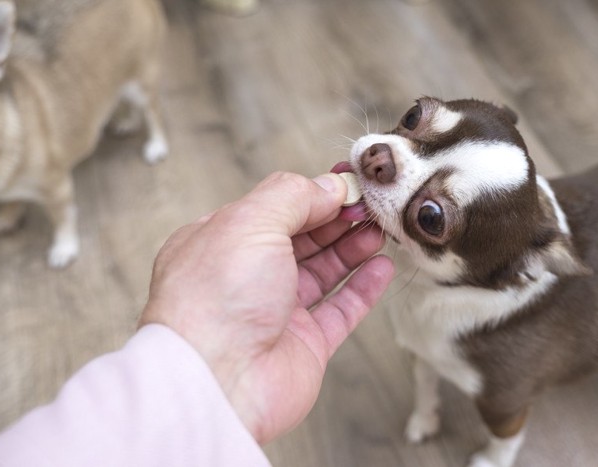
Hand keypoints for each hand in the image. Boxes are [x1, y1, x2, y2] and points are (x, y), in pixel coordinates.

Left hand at [139, 171, 393, 443]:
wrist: (218, 382)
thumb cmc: (216, 299)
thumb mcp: (251, 223)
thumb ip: (292, 196)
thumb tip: (328, 186)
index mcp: (221, 243)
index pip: (274, 208)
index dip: (313, 193)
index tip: (349, 181)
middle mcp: (246, 277)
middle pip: (301, 239)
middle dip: (337, 218)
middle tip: (370, 204)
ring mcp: (275, 313)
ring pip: (322, 272)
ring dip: (352, 248)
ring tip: (379, 230)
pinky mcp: (303, 345)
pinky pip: (341, 310)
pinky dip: (363, 288)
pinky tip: (381, 267)